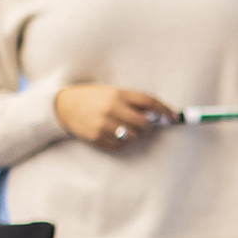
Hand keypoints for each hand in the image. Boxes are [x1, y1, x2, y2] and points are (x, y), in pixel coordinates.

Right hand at [54, 85, 175, 152]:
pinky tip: (115, 133)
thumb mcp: (113, 92)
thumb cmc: (94, 97)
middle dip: (148, 124)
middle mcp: (111, 109)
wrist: (64, 105)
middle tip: (143, 122)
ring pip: (133, 136)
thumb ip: (134, 102)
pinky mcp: (97, 138)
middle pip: (144, 123)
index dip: (164, 110)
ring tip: (124, 126)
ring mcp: (103, 125)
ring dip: (135, 134)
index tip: (173, 117)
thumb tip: (158, 115)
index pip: (149, 102)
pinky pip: (120, 145)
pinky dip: (122, 142)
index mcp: (118, 94)